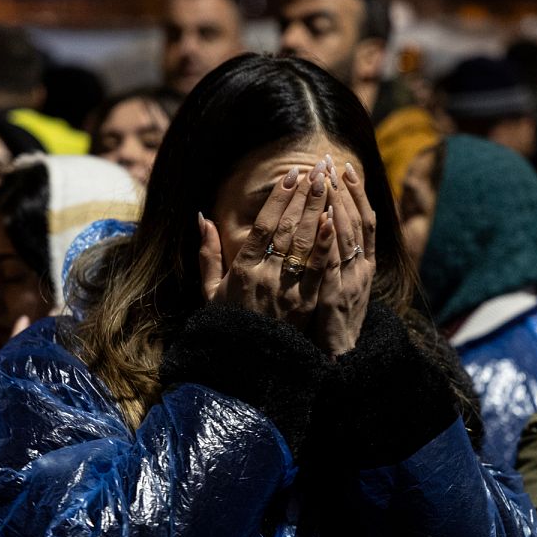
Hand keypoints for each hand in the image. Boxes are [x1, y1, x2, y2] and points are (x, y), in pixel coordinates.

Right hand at [198, 163, 337, 329]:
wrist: (248, 367)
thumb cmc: (227, 326)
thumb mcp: (209, 292)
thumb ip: (207, 254)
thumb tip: (202, 218)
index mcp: (242, 271)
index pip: (263, 227)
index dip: (278, 199)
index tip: (289, 176)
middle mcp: (266, 276)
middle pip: (287, 228)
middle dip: (303, 196)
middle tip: (316, 169)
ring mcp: (288, 290)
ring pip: (304, 244)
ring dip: (317, 210)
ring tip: (327, 184)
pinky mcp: (307, 304)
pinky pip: (318, 269)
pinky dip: (325, 244)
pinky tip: (334, 221)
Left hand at [309, 157, 374, 357]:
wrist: (341, 362)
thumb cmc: (333, 325)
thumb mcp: (341, 289)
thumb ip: (336, 261)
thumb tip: (326, 231)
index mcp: (364, 266)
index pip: (364, 221)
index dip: (355, 193)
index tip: (343, 168)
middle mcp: (361, 270)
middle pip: (356, 222)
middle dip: (342, 190)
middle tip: (330, 161)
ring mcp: (350, 283)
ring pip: (347, 237)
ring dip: (337, 205)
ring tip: (325, 178)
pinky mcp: (335, 297)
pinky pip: (332, 264)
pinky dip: (330, 241)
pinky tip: (325, 218)